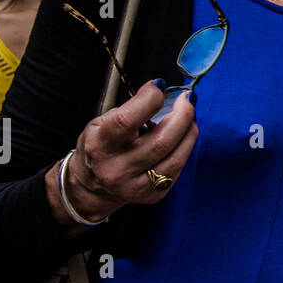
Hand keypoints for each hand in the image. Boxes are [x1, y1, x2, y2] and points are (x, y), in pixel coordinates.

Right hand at [58, 79, 198, 223]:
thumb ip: (130, 107)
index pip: (126, 121)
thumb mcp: (103, 122)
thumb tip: (157, 88)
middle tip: (188, 99)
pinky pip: (177, 169)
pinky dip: (185, 148)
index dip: (149, 100)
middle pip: (160, 142)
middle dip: (182, 115)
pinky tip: (184, 136)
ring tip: (189, 116)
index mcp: (99, 146)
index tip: (160, 86)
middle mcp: (115, 170)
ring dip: (189, 131)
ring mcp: (134, 186)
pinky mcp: (151, 196)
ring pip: (174, 158)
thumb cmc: (102, 146)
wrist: (93, 185)